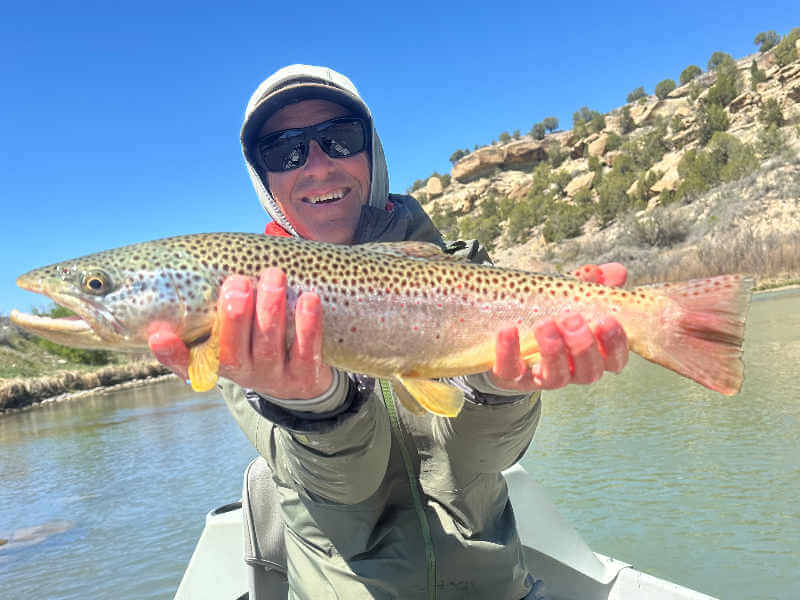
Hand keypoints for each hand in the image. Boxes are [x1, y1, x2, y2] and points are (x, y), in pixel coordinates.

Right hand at [148, 267, 333, 399]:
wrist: (301, 378)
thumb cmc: (258, 337)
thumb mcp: (234, 328)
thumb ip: (220, 303)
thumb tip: (206, 257)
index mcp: (215, 360)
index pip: (185, 363)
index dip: (170, 353)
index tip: (159, 334)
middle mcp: (241, 372)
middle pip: (231, 351)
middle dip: (234, 316)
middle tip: (238, 282)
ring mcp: (273, 377)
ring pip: (268, 347)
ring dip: (270, 311)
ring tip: (274, 276)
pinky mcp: (304, 377)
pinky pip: (306, 352)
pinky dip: (307, 326)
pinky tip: (309, 300)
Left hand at [487, 262, 628, 390]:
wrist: (498, 335)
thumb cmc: (543, 318)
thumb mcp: (564, 298)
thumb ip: (587, 286)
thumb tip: (616, 271)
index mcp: (589, 355)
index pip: (614, 360)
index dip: (615, 344)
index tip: (607, 320)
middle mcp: (570, 372)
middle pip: (588, 372)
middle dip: (583, 346)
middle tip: (572, 319)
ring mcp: (539, 377)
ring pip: (555, 378)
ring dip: (553, 351)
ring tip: (545, 324)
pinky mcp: (509, 377)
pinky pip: (509, 369)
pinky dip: (509, 350)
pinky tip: (509, 329)